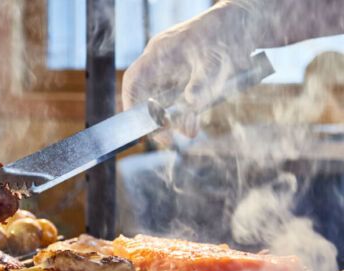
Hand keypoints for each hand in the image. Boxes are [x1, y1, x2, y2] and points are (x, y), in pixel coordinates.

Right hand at [122, 3, 254, 140]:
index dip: (132, 105)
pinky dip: (185, 114)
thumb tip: (192, 102)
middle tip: (167, 139)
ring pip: (164, 101)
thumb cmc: (226, 36)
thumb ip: (204, 81)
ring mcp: (172, 72)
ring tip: (189, 131)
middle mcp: (160, 63)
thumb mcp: (217, 60)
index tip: (141, 127)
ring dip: (173, 119)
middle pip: (147, 96)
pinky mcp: (185, 79)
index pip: (134, 81)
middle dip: (155, 119)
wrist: (243, 25)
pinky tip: (192, 125)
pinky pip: (178, 101)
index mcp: (159, 53)